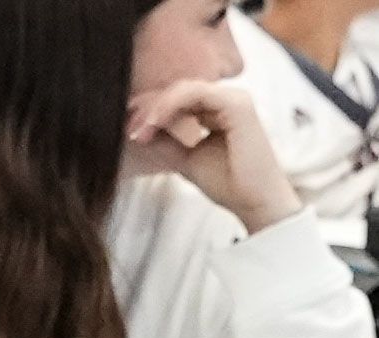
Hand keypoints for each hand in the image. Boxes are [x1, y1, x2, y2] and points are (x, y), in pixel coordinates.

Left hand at [127, 81, 300, 233]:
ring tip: (140, 130)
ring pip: (185, 89)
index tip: (131, 131)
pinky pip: (197, 94)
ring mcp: (234, 99)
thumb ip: (166, 143)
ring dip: (157, 108)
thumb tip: (138, 132)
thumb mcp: (185, 159)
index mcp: (217, 110)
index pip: (178, 99)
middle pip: (179, 91)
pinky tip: (155, 123)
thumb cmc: (227, 183)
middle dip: (150, 108)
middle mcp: (226, 99)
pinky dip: (171, 106)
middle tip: (131, 129)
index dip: (151, 111)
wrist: (254, 201)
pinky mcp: (237, 105)